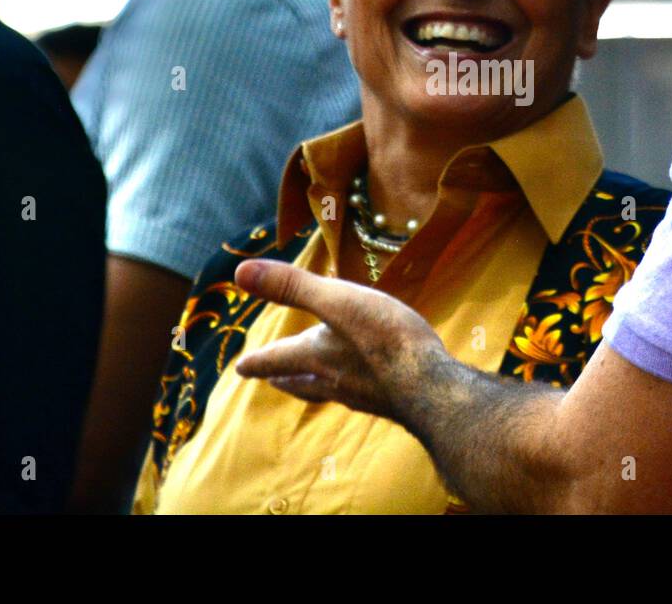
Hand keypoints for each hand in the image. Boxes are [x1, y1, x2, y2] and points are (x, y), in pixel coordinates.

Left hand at [233, 259, 447, 421]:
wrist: (432, 388)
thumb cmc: (385, 340)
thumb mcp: (338, 301)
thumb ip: (293, 287)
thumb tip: (240, 273)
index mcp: (316, 356)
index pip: (277, 358)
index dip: (257, 361)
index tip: (240, 367)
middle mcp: (334, 379)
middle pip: (300, 381)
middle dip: (284, 377)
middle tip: (270, 379)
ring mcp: (363, 393)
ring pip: (329, 391)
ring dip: (312, 387)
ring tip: (309, 385)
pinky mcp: (389, 399)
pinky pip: (361, 393)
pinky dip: (351, 388)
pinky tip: (365, 384)